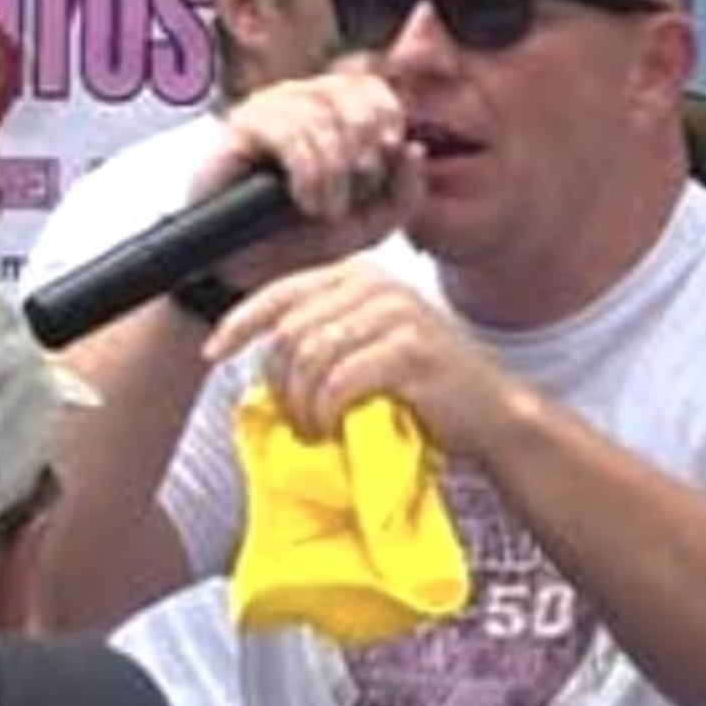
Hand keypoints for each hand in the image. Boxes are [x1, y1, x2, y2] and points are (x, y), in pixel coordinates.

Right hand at [191, 62, 414, 283]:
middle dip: (364, 149)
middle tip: (355, 197)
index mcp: (331, 110)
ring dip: (335, 174)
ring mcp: (267, 108)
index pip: (371, 87)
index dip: (388, 119)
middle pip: (350, 94)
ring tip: (326, 211)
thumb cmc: (304, 240)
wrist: (245, 270)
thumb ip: (403, 192)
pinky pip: (290, 134)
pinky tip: (306, 203)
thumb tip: (414, 149)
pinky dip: (309, 173)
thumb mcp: (369, 223)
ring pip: (322, 118)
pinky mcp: (240, 126)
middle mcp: (298, 98)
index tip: (388, 162)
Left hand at [210, 262, 522, 465]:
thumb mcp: (370, 345)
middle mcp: (376, 286)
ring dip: (301, 403)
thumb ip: (324, 335)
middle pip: (289, 331)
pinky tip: (333, 429)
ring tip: (314, 428)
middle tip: (292, 419)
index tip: (213, 351)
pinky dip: (326, 412)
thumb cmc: (425, 388)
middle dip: (278, 382)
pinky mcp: (409, 351)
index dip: (239, 322)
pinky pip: (338, 381)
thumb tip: (258, 356)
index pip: (281, 292)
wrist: (492, 413)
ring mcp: (395, 315)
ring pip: (308, 356)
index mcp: (361, 277)